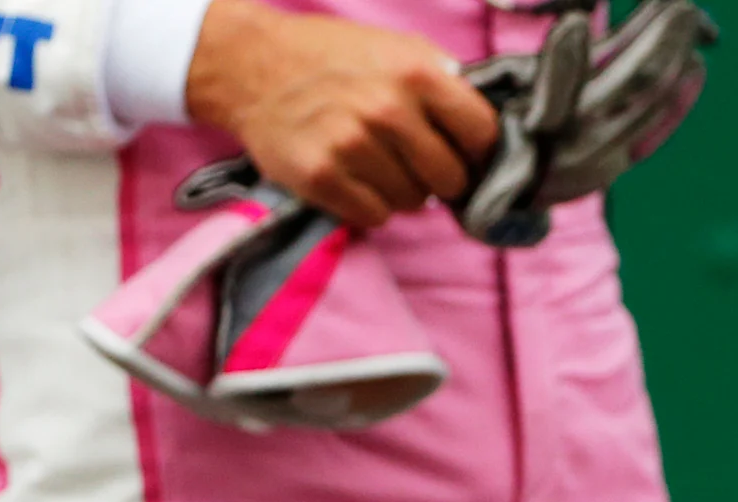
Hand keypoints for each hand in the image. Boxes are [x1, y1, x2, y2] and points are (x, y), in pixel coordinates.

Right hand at [184, 0, 501, 231]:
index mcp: (417, 74)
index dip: (477, 150)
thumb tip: (484, 129)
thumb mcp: (397, 48)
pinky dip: (369, 206)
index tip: (465, 153)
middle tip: (415, 163)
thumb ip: (442, 83)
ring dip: (401, 191)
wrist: (253, 66)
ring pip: (412, 203)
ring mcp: (352, 146)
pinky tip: (353, 179)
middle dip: (438, 177)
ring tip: (376, 165)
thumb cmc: (332, 57)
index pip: (482, 135)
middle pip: (450, 179)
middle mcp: (388, 110)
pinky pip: (374, 216)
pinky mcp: (322, 178)